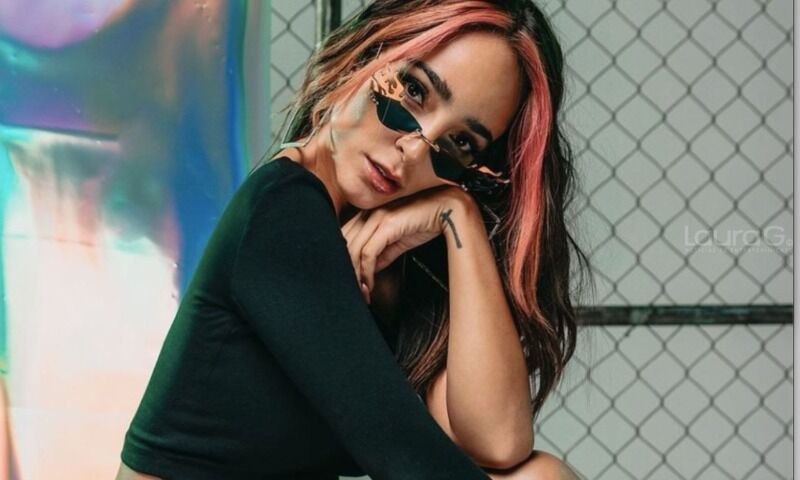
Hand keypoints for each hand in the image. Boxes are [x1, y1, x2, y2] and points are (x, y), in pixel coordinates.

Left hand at [341, 186, 468, 303]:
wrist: (449, 208)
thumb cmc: (427, 220)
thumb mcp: (400, 240)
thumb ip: (383, 253)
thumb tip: (370, 269)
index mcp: (368, 213)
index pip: (344, 239)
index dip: (344, 261)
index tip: (352, 282)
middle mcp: (368, 212)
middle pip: (344, 245)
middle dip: (347, 272)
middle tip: (356, 293)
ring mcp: (376, 216)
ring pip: (353, 250)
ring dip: (356, 276)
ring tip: (363, 293)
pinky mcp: (386, 224)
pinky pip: (368, 253)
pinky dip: (366, 273)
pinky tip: (370, 285)